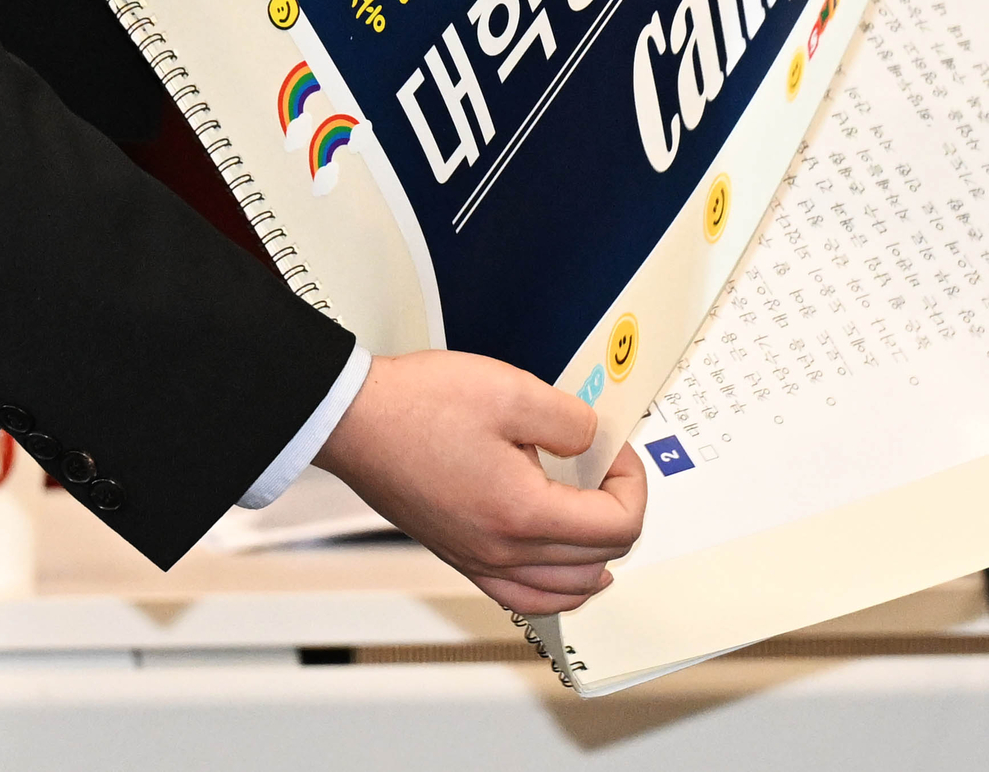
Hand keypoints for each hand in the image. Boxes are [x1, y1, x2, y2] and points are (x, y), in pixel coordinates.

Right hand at [312, 349, 647, 614]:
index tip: (617, 449)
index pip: (617, 527)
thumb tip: (597, 441)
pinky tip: (561, 564)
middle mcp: (502, 551)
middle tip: (605, 464)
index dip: (633, 482)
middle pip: (599, 560)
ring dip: (596, 555)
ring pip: (566, 592)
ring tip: (597, 511)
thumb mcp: (512, 391)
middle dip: (618, 509)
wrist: (355, 421)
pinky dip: (557, 588)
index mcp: (522, 513)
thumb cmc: (416, 406)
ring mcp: (479, 561)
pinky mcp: (460, 557)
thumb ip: (571, 421)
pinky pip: (524, 598)